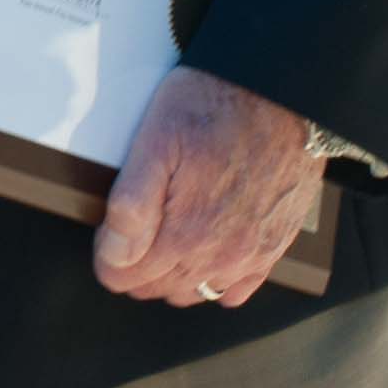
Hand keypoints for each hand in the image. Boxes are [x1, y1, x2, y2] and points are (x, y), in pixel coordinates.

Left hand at [92, 68, 324, 308]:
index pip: (124, 277)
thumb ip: (131, 207)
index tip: (107, 231)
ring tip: (163, 241)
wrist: (281, 95)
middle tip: (130, 232)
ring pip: (196, 292)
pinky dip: (216, 281)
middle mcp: (220, 257)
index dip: (106, 255)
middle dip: (136, 267)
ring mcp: (251, 255)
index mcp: (184, 235)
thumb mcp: (155, 143)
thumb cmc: (212, 110)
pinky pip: (238, 289)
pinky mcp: (275, 246)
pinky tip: (205, 255)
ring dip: (173, 277)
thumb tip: (113, 257)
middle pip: (158, 288)